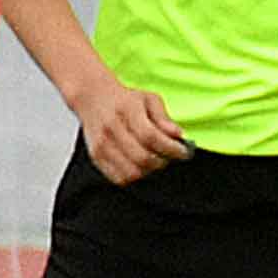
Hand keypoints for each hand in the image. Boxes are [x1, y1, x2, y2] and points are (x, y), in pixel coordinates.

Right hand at [69, 69, 187, 181]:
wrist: (93, 99)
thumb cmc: (125, 100)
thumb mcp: (149, 99)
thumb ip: (164, 118)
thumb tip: (177, 135)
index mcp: (126, 110)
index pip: (151, 137)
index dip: (171, 148)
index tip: (183, 151)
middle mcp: (111, 128)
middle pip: (142, 158)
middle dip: (163, 161)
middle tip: (170, 156)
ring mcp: (102, 145)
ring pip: (132, 172)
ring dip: (149, 170)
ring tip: (155, 160)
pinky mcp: (96, 157)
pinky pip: (120, 178)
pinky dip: (135, 176)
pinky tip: (140, 165)